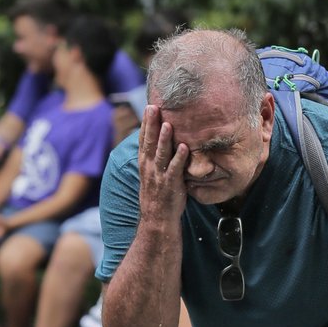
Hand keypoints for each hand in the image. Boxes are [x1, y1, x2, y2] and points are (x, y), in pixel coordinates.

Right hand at [138, 105, 188, 222]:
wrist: (157, 219)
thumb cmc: (158, 196)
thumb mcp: (152, 175)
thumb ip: (156, 159)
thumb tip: (161, 143)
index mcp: (145, 164)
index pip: (144, 140)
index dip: (146, 124)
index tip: (149, 107)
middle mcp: (150, 168)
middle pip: (149, 142)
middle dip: (151, 124)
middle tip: (153, 107)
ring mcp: (160, 176)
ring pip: (161, 154)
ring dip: (164, 138)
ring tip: (168, 123)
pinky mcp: (171, 184)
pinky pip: (175, 169)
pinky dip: (179, 158)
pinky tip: (183, 147)